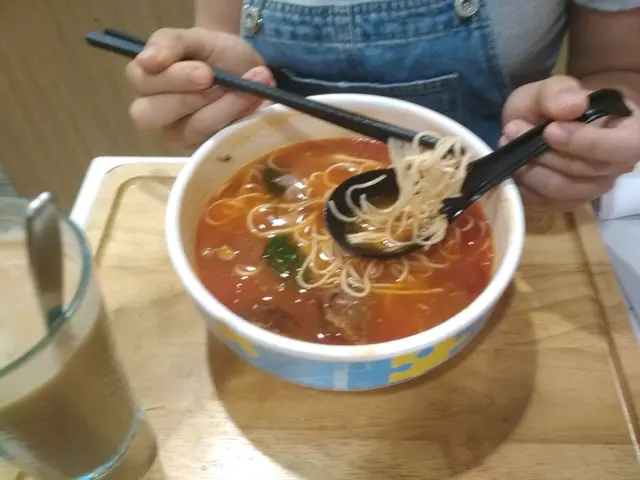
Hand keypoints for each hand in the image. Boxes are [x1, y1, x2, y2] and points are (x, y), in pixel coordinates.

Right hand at [125, 27, 273, 147]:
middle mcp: (153, 113)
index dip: (174, 79)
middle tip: (221, 83)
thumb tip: (146, 61)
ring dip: (224, 107)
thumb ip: (169, 42)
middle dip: (193, 99)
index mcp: (146, 82)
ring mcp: (178, 135)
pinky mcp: (202, 149)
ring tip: (249, 87)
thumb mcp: (195, 38)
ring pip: (192, 128)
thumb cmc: (214, 53)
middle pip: (151, 116)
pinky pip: (216, 141)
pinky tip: (254, 103)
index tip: (206, 72)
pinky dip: (238, 120)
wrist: (245, 68)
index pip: (144, 84)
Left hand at [501, 75, 639, 211]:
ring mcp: (591, 188)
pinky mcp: (566, 203)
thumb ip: (559, 92)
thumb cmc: (556, 104)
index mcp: (629, 133)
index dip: (586, 143)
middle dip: (544, 153)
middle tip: (512, 130)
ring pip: (561, 190)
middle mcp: (615, 166)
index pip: (623, 148)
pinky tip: (513, 164)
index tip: (550, 130)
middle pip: (585, 172)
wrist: (544, 123)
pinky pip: (543, 202)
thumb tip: (573, 106)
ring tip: (507, 142)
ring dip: (528, 168)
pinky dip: (523, 184)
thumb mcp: (552, 87)